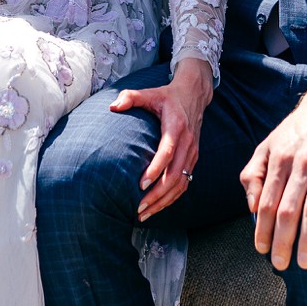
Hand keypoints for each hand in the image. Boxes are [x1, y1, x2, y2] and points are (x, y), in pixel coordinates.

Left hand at [111, 56, 212, 220]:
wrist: (194, 95)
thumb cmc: (167, 96)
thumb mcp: (149, 92)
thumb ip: (131, 97)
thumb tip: (112, 106)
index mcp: (176, 126)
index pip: (167, 152)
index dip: (156, 169)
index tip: (141, 184)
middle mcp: (187, 142)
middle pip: (175, 174)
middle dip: (157, 194)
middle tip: (138, 207)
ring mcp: (192, 153)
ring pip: (181, 183)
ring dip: (164, 201)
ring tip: (144, 213)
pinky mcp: (192, 159)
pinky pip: (185, 183)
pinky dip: (172, 198)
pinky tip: (157, 206)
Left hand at [241, 89, 306, 270]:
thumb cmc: (293, 134)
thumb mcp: (266, 147)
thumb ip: (252, 175)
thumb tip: (251, 208)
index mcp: (278, 159)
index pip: (266, 201)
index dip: (262, 229)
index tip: (262, 250)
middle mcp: (300, 163)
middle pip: (288, 209)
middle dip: (283, 240)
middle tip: (281, 264)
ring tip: (305, 262)